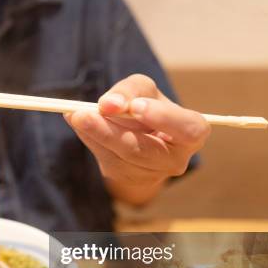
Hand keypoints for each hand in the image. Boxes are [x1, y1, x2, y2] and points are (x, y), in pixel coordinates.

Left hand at [64, 74, 210, 204]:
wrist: (140, 132)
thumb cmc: (148, 105)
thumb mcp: (143, 89)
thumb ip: (130, 91)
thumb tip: (108, 105)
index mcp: (192, 133)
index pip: (187, 129)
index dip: (163, 118)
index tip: (136, 106)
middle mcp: (175, 159)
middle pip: (141, 149)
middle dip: (110, 131)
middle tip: (83, 114)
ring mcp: (150, 174)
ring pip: (118, 156)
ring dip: (94, 134)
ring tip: (76, 115)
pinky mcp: (127, 177)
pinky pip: (105, 158)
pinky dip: (89, 137)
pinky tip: (78, 121)